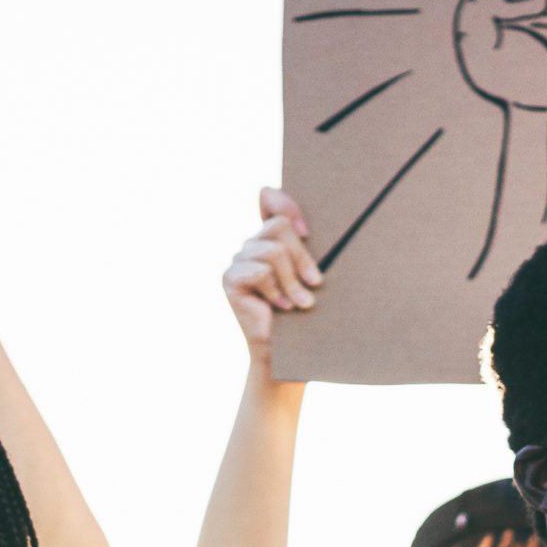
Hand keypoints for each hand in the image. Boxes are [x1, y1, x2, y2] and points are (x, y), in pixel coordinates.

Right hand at [221, 188, 318, 359]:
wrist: (287, 349)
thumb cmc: (305, 310)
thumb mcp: (311, 273)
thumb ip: (307, 247)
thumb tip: (311, 229)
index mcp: (271, 238)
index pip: (268, 197)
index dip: (286, 204)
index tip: (307, 233)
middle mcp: (252, 245)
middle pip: (278, 226)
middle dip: (302, 257)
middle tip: (316, 282)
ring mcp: (238, 260)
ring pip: (272, 251)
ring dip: (291, 280)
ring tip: (300, 302)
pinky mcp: (230, 278)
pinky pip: (260, 271)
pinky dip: (276, 291)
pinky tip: (280, 307)